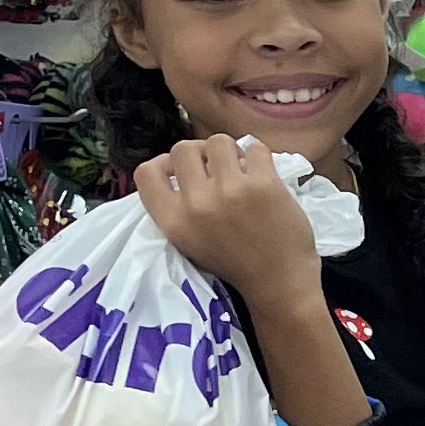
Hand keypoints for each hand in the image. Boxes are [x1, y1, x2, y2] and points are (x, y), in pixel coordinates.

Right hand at [129, 131, 322, 300]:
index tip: (181, 170)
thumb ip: (177, 207)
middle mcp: (197, 204)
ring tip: (241, 170)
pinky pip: (255, 148)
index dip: (163, 163)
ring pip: (218, 142)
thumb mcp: (190, 241)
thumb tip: (175, 166)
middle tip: (217, 169)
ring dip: (230, 152)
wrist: (279, 283)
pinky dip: (258, 157)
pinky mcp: (264, 185)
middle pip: (183, 149)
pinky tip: (262, 174)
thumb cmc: (235, 264)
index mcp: (173, 221)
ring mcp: (231, 191)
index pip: (146, 173)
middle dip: (200, 154)